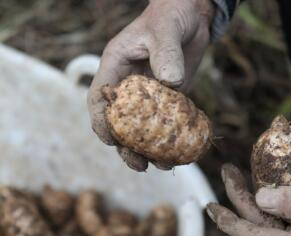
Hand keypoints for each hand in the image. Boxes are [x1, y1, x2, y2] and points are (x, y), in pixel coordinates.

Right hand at [88, 0, 214, 170]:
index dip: (101, 123)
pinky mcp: (167, 100)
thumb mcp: (166, 31)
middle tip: (140, 165)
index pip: (98, 100)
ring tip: (164, 165)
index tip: (111, 141)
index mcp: (115, 67)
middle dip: (126, 148)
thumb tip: (170, 84)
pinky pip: (165, 125)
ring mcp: (147, 95)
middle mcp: (127, 85)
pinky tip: (181, 154)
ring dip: (150, 151)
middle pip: (118, 124)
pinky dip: (171, 141)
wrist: (192, 15)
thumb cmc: (172, 15)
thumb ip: (166, 54)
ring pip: (141, 130)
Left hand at [206, 164, 290, 235]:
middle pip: (260, 225)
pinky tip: (267, 182)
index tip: (209, 207)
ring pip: (272, 220)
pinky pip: (288, 216)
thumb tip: (260, 199)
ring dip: (255, 198)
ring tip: (239, 173)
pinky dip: (275, 199)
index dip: (229, 222)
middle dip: (240, 199)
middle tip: (228, 171)